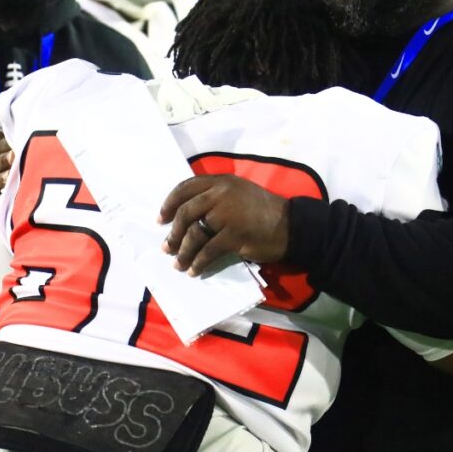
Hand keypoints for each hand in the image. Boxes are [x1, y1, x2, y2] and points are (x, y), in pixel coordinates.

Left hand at [158, 174, 289, 275]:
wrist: (291, 226)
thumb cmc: (263, 211)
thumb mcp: (239, 193)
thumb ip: (215, 197)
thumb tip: (186, 216)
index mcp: (221, 181)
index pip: (186, 187)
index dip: (169, 203)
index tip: (161, 220)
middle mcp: (222, 194)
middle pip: (186, 212)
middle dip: (173, 233)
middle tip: (166, 247)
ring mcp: (228, 214)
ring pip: (195, 233)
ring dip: (183, 251)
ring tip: (178, 264)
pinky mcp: (234, 235)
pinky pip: (208, 251)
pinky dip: (198, 262)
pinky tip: (194, 270)